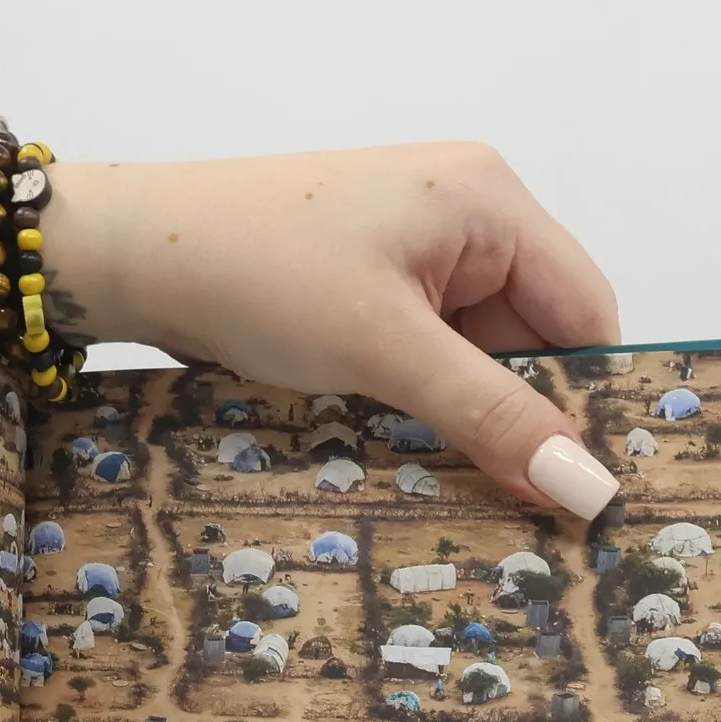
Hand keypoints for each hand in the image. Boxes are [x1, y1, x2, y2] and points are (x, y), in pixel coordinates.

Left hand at [0, 142, 621, 515]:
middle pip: (533, 338)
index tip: (587, 495)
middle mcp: (464, 216)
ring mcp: (411, 252)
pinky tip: (412, 458)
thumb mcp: (385, 352)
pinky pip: (422, 357)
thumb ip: (490, 418)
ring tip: (471, 500)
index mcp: (491, 202)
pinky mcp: (365, 287)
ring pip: (474, 357)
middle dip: (523, 419)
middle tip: (530, 519)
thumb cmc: (261, 277)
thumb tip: (588, 490)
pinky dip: (419, 405)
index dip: (588, 403)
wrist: (132, 254)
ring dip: (465, 420)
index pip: (586, 313)